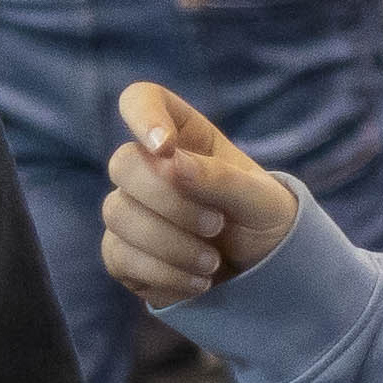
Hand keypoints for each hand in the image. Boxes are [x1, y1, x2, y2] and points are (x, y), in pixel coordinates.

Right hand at [102, 81, 300, 309]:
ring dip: (171, 243)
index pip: (143, 100)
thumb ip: (221, 178)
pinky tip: (198, 282)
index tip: (165, 146)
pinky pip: (119, 256)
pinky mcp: (122, 252)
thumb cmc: (264, 223)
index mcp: (185, 137)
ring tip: (212, 261)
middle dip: (170, 200)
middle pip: (123, 163)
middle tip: (216, 225)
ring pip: (118, 214)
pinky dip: (164, 273)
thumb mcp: (261, 199)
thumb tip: (169, 162)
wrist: (264, 275)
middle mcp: (150, 168)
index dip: (143, 115)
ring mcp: (130, 209)